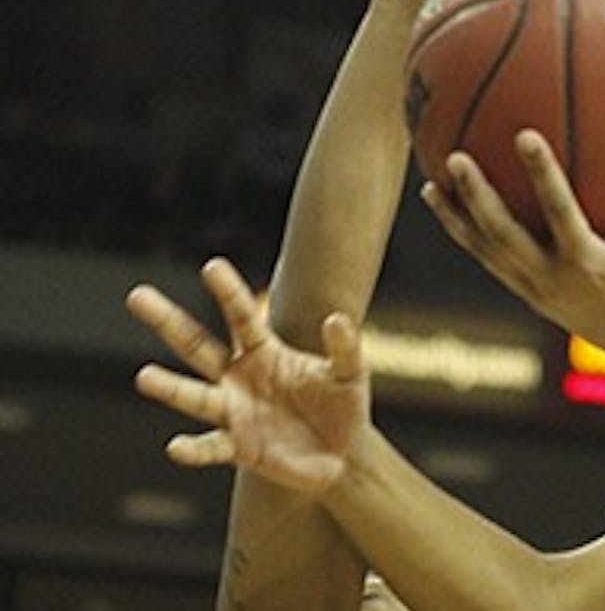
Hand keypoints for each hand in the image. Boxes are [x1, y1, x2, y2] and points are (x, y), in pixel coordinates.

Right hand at [129, 258, 369, 494]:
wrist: (344, 454)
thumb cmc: (343, 405)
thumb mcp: (350, 372)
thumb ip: (345, 346)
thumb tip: (337, 319)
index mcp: (265, 352)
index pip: (241, 316)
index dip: (228, 291)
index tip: (211, 265)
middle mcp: (240, 378)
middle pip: (196, 345)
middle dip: (168, 321)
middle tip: (137, 295)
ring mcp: (234, 412)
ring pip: (193, 396)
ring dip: (169, 388)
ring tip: (144, 377)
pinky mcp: (239, 448)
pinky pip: (211, 447)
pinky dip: (194, 449)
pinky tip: (176, 446)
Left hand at [420, 132, 604, 366]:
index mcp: (588, 265)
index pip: (559, 214)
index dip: (540, 175)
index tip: (522, 135)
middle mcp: (553, 280)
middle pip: (502, 238)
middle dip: (476, 199)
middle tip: (455, 159)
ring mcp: (535, 291)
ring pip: (485, 252)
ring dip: (457, 219)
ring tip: (430, 184)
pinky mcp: (530, 295)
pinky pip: (491, 260)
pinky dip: (470, 235)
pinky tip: (454, 208)